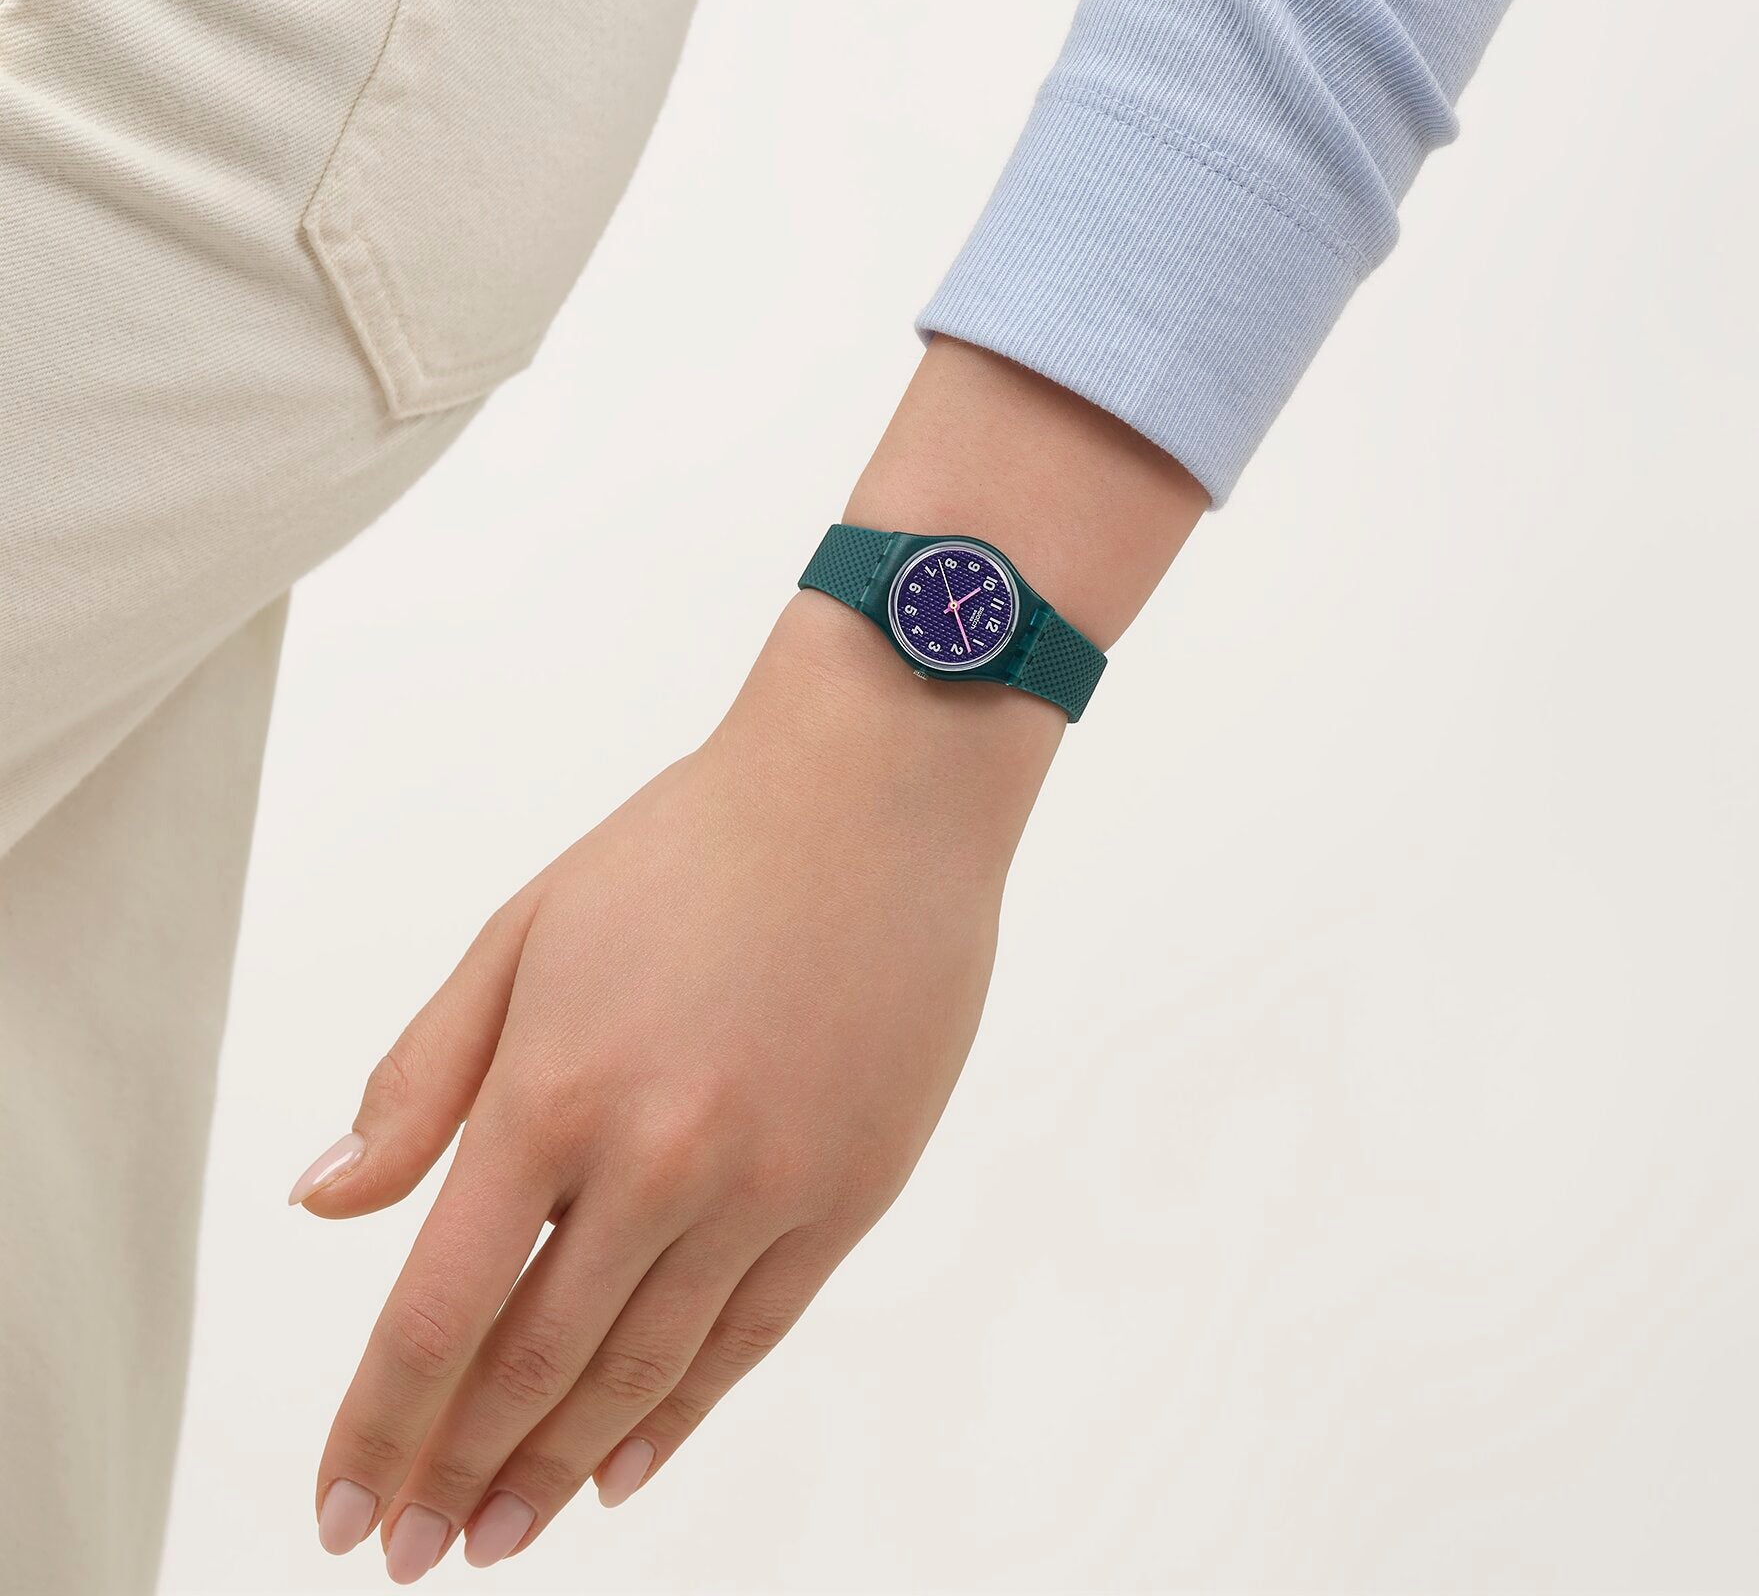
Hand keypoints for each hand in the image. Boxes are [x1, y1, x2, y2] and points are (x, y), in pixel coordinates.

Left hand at [293, 591, 1060, 1579]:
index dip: (381, 1428)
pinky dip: (683, 1416)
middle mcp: (656, 1161)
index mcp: (554, 1089)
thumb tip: (325, 1203)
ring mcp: (765, 1186)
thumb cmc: (693, 844)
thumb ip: (422, 1080)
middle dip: (460, 1473)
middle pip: (534, 1366)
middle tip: (418, 1549)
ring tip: (505, 1535)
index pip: (436, 1314)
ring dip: (562, 1468)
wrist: (877, 792)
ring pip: (643, 1372)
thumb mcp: (525, 932)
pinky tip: (628, 1467)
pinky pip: (753, 1336)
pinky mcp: (850, 1190)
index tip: (345, 1506)